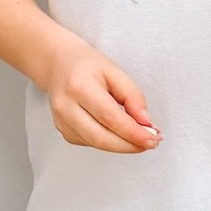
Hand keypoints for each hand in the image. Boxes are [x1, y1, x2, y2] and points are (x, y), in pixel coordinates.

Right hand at [43, 32, 160, 152]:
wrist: (58, 64)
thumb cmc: (86, 65)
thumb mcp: (115, 71)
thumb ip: (133, 97)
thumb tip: (145, 124)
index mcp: (79, 86)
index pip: (109, 117)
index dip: (133, 132)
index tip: (152, 138)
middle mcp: (65, 106)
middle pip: (101, 137)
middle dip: (130, 144)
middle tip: (151, 142)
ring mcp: (62, 121)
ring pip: (96, 144)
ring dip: (123, 146)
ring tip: (141, 138)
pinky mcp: (64, 131)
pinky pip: (91, 143)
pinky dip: (110, 142)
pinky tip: (120, 134)